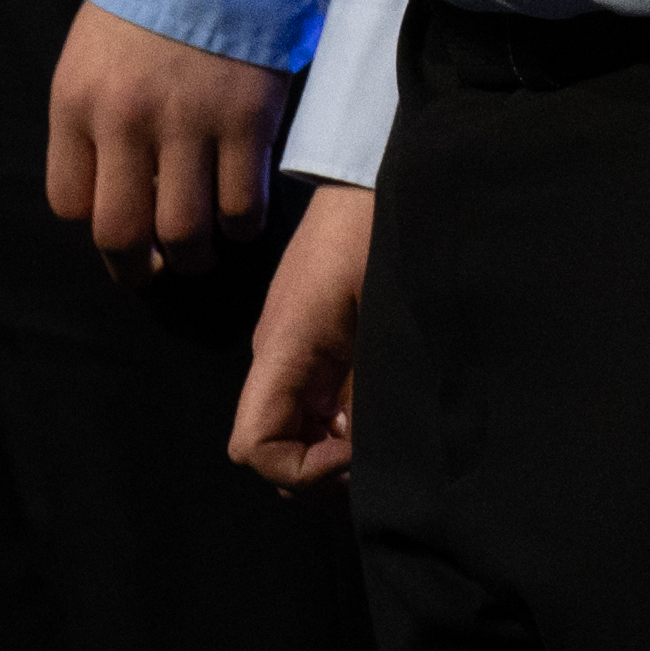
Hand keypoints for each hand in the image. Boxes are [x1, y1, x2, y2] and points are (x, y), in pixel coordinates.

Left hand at [43, 2, 292, 265]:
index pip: (69, 202)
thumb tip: (118, 195)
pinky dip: (243, 227)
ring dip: (195, 257)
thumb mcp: (93, 53)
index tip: (121, 230)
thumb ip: (93, 120)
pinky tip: (242, 215)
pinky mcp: (247, 119)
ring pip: (185, 232)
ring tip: (203, 251)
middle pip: (120, 233)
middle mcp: (125, 119)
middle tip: (158, 269)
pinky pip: (243, 207)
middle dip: (139, 269)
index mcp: (76, 100)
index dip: (96, 228)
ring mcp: (189, 121)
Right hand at [224, 177, 369, 487]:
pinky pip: (322, 410)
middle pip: (279, 454)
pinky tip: (390, 409)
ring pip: (303, 437)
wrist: (382, 174)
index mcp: (285, 351)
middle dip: (328, 477)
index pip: (256, 447)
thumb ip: (371, 386)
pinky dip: (351, 429)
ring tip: (393, 435)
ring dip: (343, 455)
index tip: (357, 453)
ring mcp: (299, 356)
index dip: (304, 473)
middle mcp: (280, 362)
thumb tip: (368, 454)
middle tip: (386, 458)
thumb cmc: (383, 229)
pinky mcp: (322, 346)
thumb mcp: (384, 310)